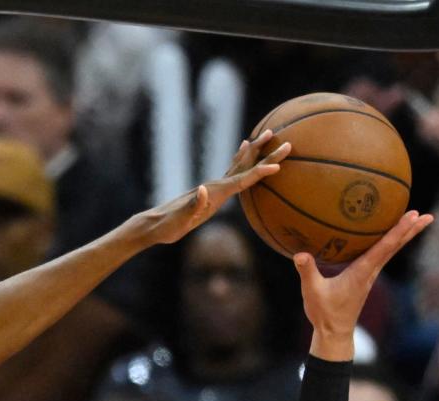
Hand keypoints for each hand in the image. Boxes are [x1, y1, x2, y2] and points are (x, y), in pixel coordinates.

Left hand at [138, 131, 289, 245]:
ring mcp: (212, 187)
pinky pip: (231, 172)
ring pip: (238, 165)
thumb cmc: (167, 225)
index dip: (259, 172)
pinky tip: (243, 154)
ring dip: (254, 151)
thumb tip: (202, 189)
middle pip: (244, 165)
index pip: (241, 180)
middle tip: (284, 139)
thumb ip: (192, 205)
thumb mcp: (180, 219)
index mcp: (213, 192)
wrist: (154, 224)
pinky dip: (241, 161)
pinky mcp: (210, 191)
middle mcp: (214, 185)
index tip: (278, 165)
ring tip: (266, 136)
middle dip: (264, 153)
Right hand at [298, 210, 432, 360]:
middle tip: (428, 216)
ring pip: (391, 251)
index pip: (384, 247)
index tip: (413, 216)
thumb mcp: (312, 291)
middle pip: (395, 247)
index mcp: (361, 272)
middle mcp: (370, 271)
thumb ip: (307, 271)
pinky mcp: (365, 277)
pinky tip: (390, 237)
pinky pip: (382, 255)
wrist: (334, 332)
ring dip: (405, 235)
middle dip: (411, 231)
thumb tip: (299, 253)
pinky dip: (391, 243)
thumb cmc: (324, 312)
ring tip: (418, 221)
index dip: (398, 230)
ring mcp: (369, 275)